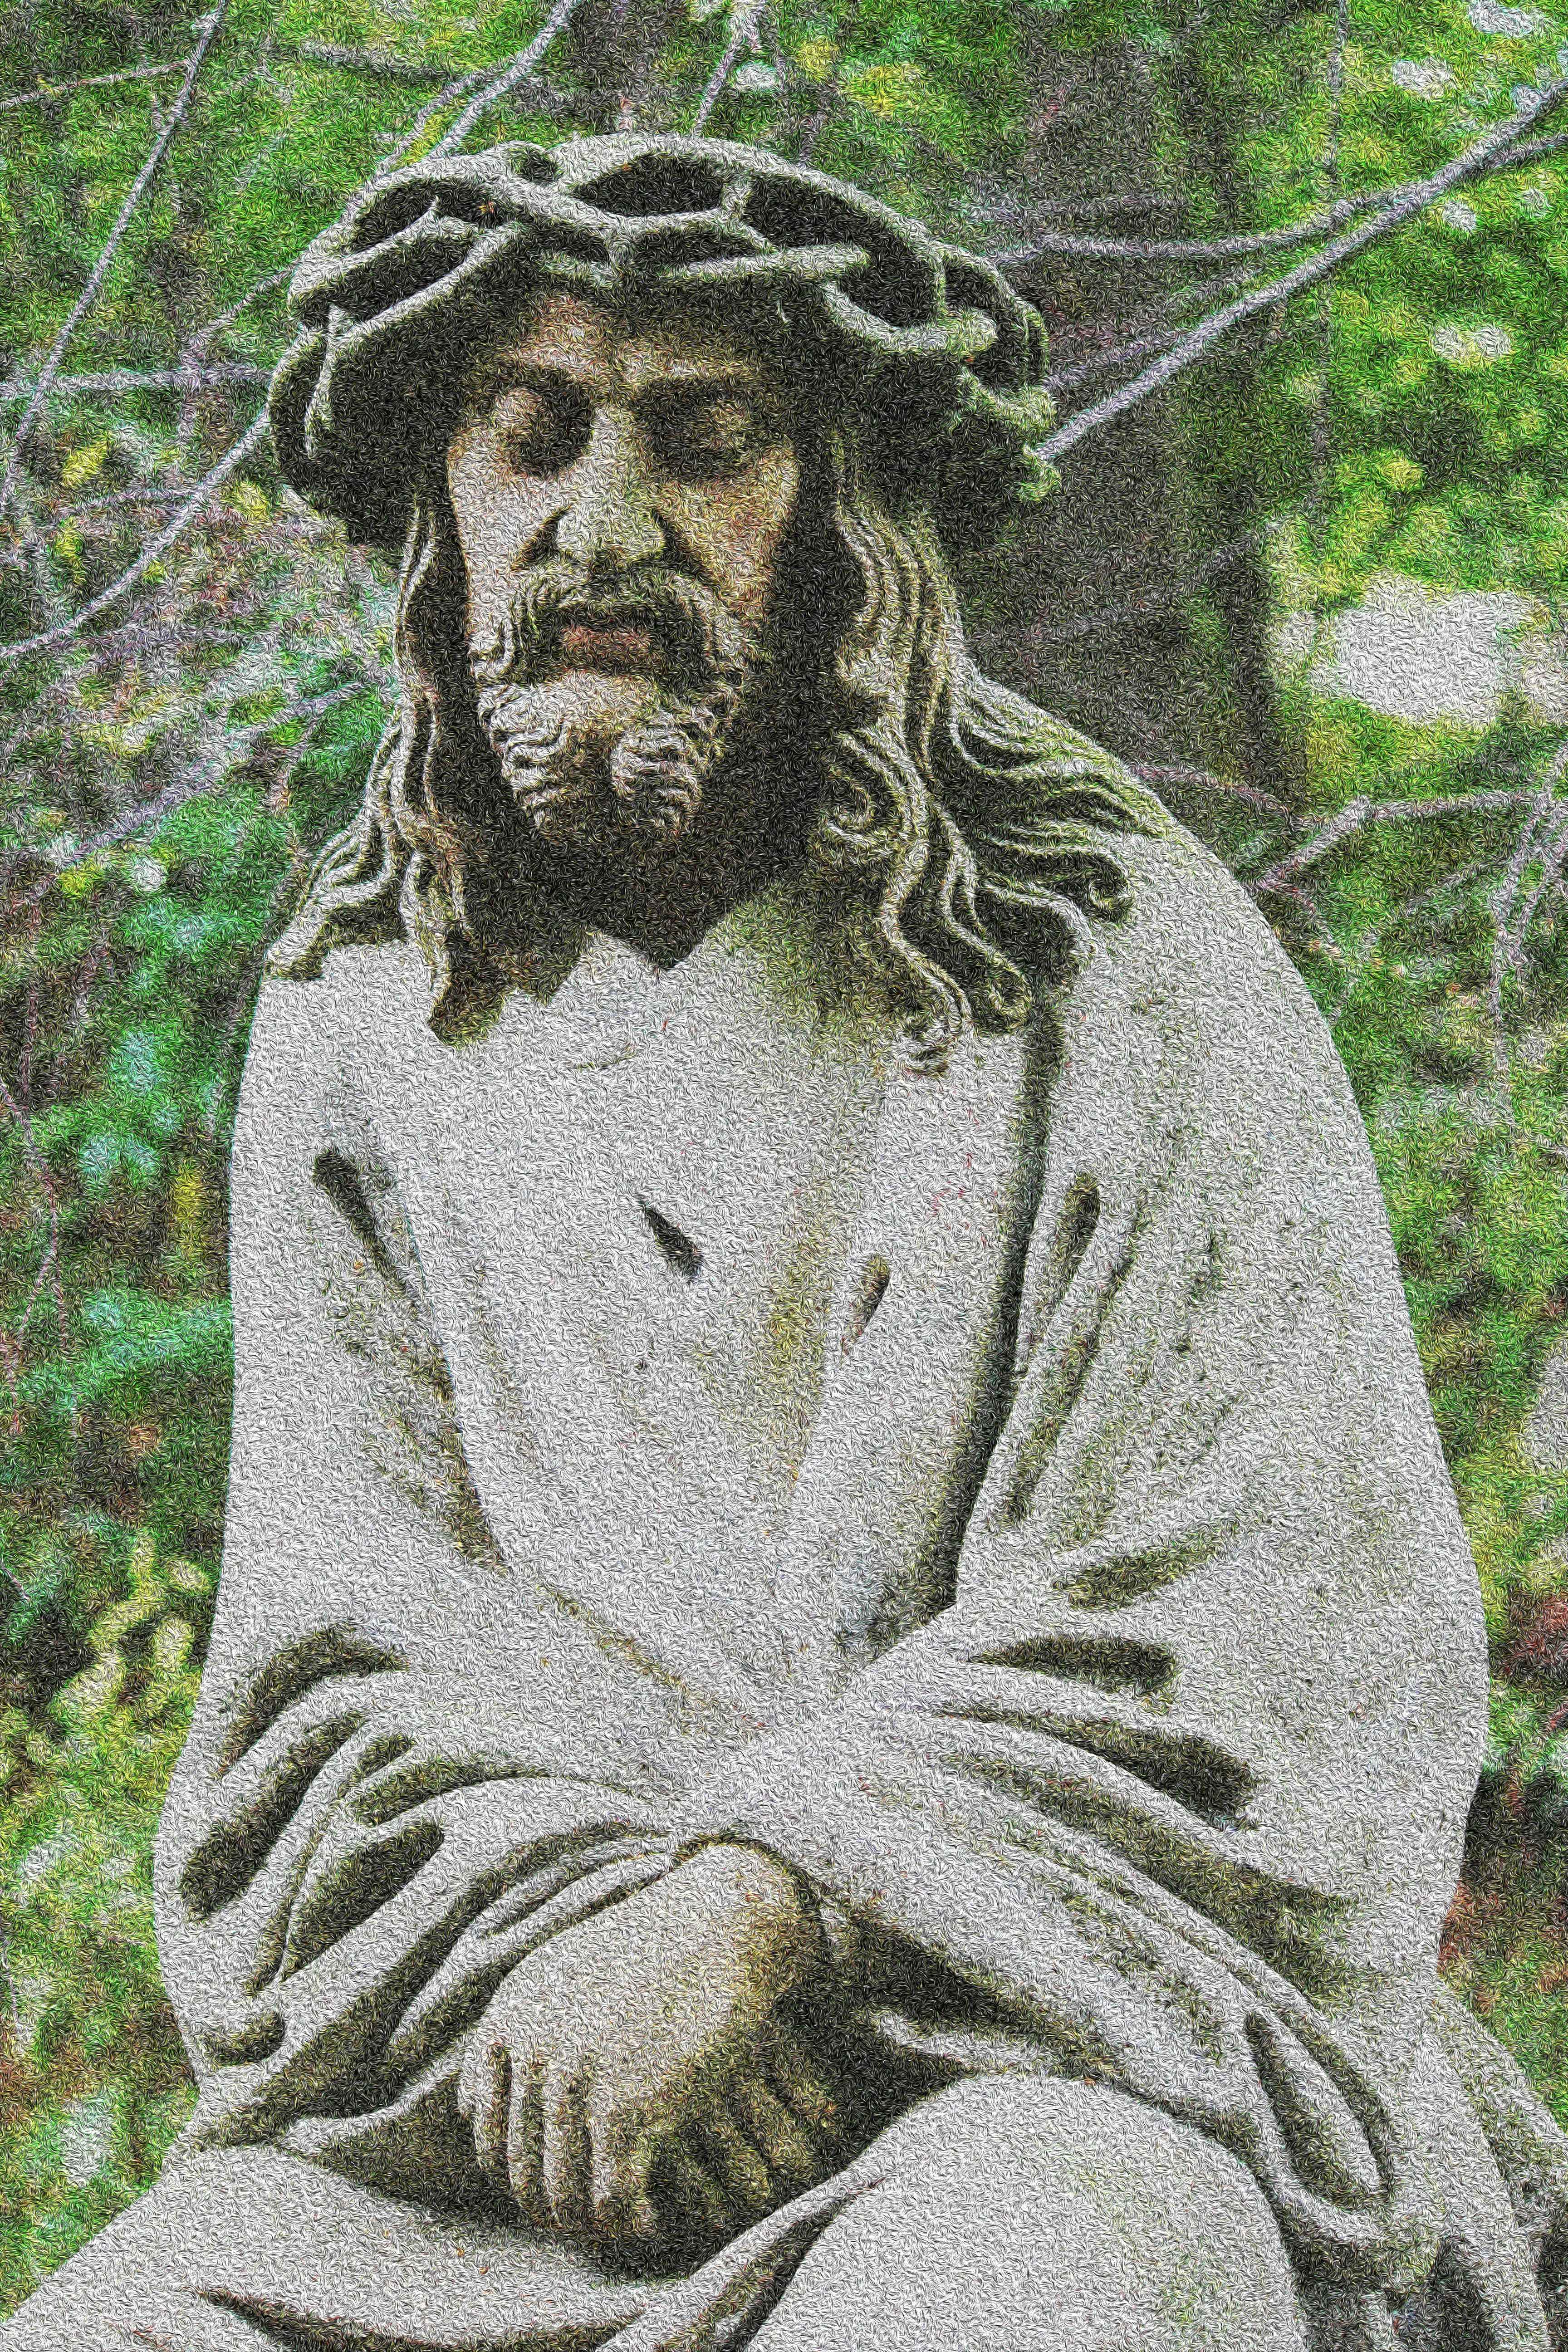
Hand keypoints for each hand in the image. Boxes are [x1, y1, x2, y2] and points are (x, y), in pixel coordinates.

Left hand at [456, 1843, 839, 2249]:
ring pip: (562, 2198)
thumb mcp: (560, 1971)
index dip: (517, 2172)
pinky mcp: (625, 2108)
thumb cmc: (654, 1948)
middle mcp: (529, 2053)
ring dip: (591, 2226)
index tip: (558, 2183)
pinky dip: (629, 2225)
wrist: (721, 1923)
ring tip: (624, 2224)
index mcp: (509, 2019)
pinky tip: (651, 2220)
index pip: (485, 2133)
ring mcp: (573, 2082)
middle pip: (519, 2175)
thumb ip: (510, 2036)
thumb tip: (465, 2109)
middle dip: (553, 2209)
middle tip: (593, 2219)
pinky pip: (611, 2202)